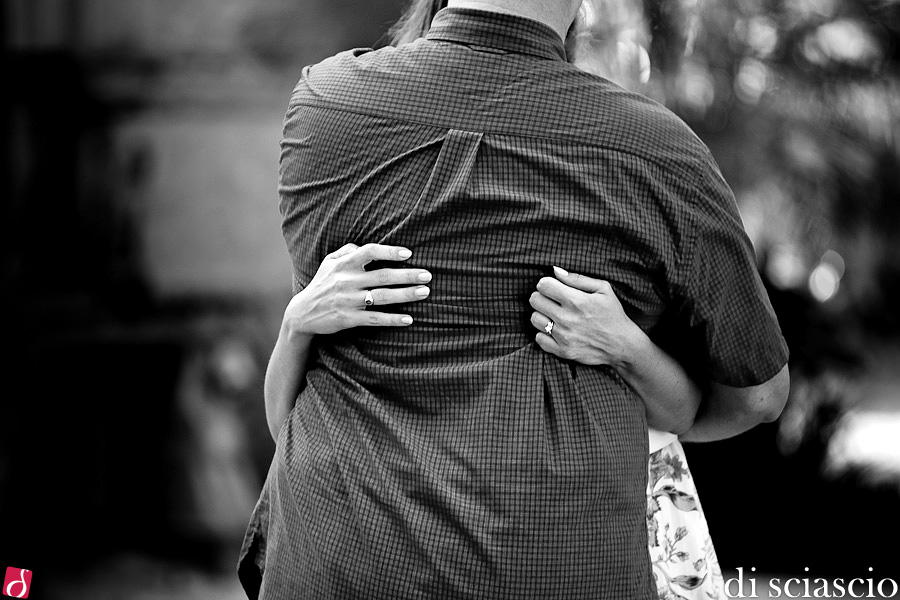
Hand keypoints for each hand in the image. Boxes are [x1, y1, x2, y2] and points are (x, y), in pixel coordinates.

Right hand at [283, 243, 431, 336]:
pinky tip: (409, 319)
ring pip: (382, 297)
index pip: (369, 251)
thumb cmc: (321, 285)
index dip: (389, 251)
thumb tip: (365, 245)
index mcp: (344, 264)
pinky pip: (374, 319)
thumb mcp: (328, 263)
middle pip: (382, 275)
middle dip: (407, 275)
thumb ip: (347, 251)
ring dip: (405, 295)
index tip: (408, 254)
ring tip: (425, 292)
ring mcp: (348, 301)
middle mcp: (346, 281)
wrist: (301, 314)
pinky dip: (392, 319)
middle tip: (428, 275)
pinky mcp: (348, 319)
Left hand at [529, 266, 642, 367]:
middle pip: (535, 300)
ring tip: (554, 315)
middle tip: (552, 300)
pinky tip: (555, 330)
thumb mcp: (603, 289)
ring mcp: (563, 336)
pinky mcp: (562, 351)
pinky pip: (539, 338)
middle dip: (542, 297)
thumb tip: (555, 271)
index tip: (553, 287)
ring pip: (534, 319)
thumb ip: (577, 278)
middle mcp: (567, 318)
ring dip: (542, 315)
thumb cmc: (613, 314)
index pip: (543, 285)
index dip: (546, 283)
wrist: (622, 344)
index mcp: (576, 300)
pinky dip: (544, 333)